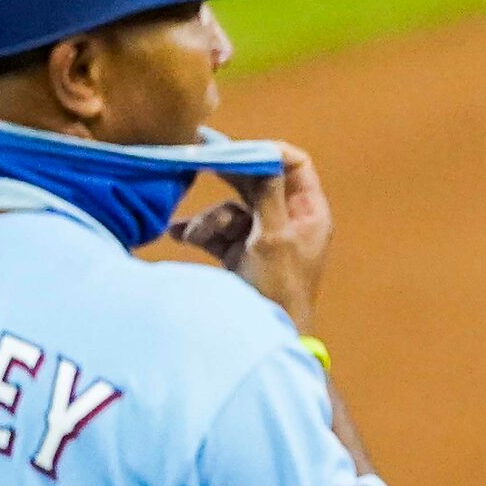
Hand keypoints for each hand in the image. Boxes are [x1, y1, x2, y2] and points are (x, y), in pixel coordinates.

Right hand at [171, 144, 331, 330]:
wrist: (262, 336)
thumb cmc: (279, 290)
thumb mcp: (273, 237)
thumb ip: (267, 194)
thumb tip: (265, 153)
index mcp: (309, 212)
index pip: (295, 165)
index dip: (268, 152)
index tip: (238, 148)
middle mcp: (288, 220)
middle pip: (258, 182)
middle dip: (227, 177)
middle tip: (198, 156)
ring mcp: (262, 237)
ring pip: (232, 208)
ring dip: (209, 219)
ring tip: (194, 235)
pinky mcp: (239, 254)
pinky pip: (217, 232)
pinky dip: (199, 233)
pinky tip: (176, 234)